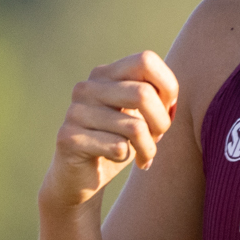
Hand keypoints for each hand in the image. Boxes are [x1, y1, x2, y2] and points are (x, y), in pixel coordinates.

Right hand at [41, 51, 177, 210]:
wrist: (80, 179)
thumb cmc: (117, 142)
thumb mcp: (141, 116)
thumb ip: (156, 98)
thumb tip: (171, 98)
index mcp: (105, 74)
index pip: (145, 61)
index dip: (167, 86)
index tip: (168, 110)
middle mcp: (87, 87)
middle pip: (143, 93)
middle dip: (161, 122)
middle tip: (159, 138)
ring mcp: (75, 111)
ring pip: (134, 126)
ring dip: (148, 147)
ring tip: (144, 155)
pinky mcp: (68, 138)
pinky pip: (118, 147)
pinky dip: (128, 157)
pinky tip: (119, 159)